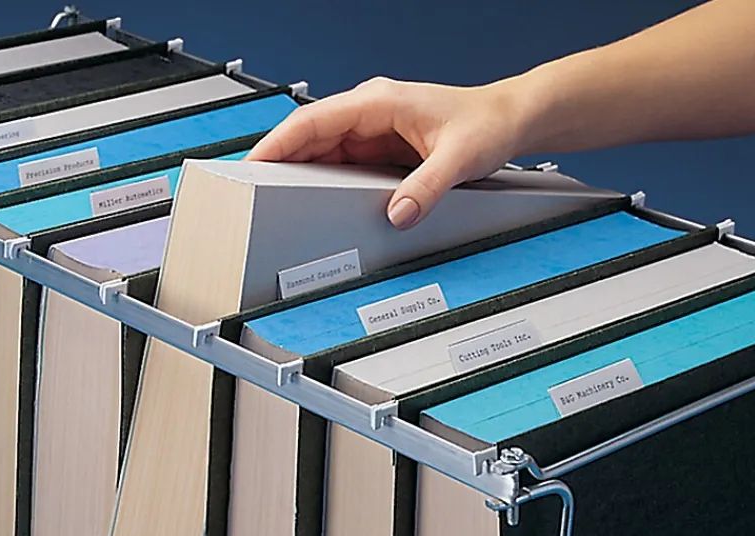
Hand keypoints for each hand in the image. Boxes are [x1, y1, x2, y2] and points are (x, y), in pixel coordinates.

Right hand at [247, 76, 529, 229]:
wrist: (507, 120)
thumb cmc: (486, 124)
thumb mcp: (459, 159)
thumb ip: (427, 188)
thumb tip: (397, 214)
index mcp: (378, 102)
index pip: (313, 121)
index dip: (278, 143)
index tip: (252, 164)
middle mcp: (369, 111)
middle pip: (307, 135)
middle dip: (276, 161)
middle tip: (247, 192)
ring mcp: (371, 129)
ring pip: (319, 149)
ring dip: (295, 171)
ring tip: (269, 200)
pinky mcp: (377, 147)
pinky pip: (337, 162)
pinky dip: (318, 179)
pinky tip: (308, 199)